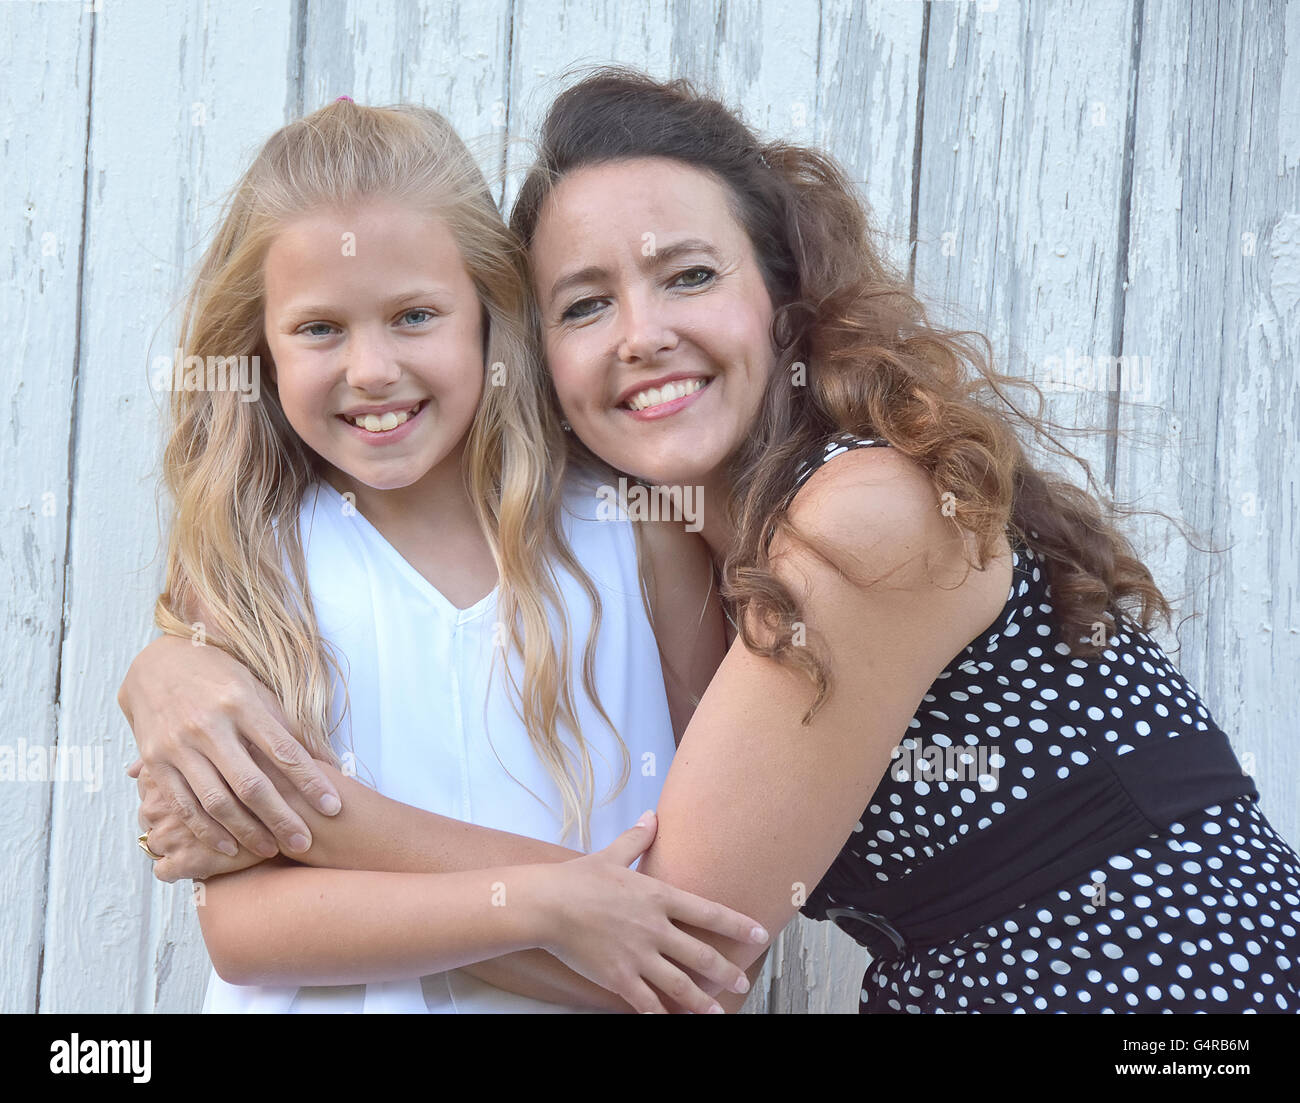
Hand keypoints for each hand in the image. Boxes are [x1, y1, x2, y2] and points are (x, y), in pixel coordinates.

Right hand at [116, 634, 341, 859]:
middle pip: (251, 783)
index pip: (284, 750)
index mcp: (241, 703)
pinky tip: (228, 847)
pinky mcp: (154, 762)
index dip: (310, 782)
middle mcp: (209, 725)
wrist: (156, 663)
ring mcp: (178, 745)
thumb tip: (328, 759)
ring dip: (247, 832)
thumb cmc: (219, 677)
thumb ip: (286, 725)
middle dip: (281, 818)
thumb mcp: (256, 689)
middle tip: (305, 844)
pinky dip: (207, 831)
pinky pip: (184, 805)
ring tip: (271, 850)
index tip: (333, 807)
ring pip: (217, 801)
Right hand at [531, 811, 768, 1012]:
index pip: (708, 912)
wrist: (546, 904)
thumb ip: (637, 839)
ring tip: (717, 1013)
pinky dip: (662, 1015)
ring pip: (679, 984)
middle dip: (726, 972)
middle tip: (743, 984)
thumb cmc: (578, 878)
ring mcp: (638, 955)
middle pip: (700, 955)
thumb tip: (652, 817)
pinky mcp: (619, 977)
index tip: (759, 935)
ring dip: (702, 1002)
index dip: (737, 925)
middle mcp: (654, 928)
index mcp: (658, 896)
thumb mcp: (612, 854)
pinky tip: (673, 1022)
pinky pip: (647, 1003)